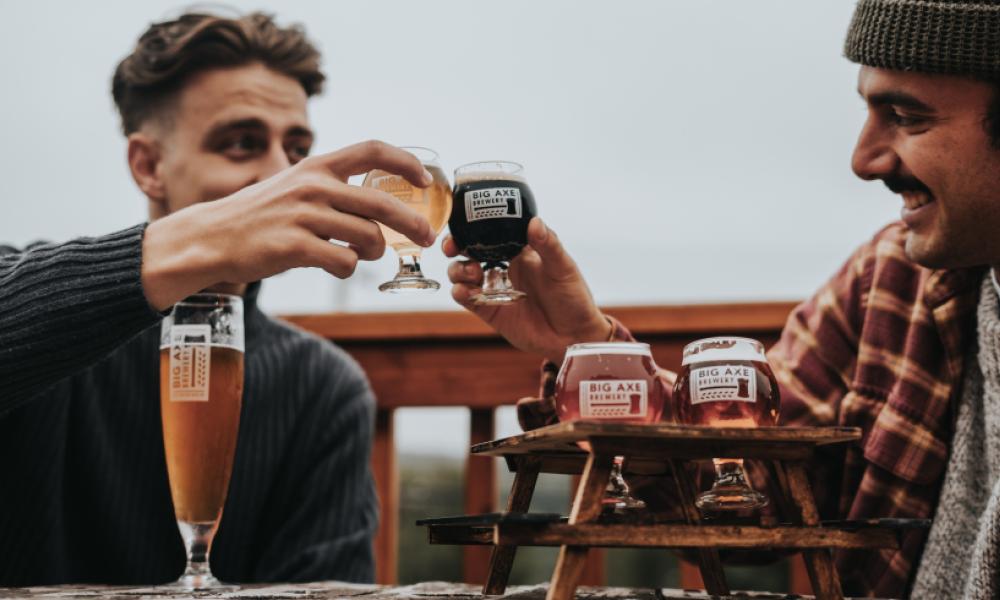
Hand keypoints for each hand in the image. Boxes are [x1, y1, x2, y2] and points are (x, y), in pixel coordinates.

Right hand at [141, 140, 435, 310]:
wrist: (211, 238)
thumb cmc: (261, 216)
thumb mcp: (295, 186)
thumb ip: (333, 190)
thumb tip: (382, 207)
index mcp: (316, 166)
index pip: (371, 150)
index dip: (405, 163)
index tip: (426, 181)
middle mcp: (312, 186)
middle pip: (380, 203)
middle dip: (411, 224)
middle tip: (426, 239)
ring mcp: (302, 216)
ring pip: (367, 237)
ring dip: (372, 252)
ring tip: (359, 254)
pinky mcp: (293, 247)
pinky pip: (345, 262)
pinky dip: (348, 269)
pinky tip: (335, 266)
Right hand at [444, 217, 610, 362]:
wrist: (573, 335)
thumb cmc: (574, 297)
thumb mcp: (563, 268)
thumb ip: (548, 245)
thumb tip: (534, 221)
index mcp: (520, 251)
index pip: (491, 232)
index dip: (474, 226)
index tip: (464, 222)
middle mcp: (504, 267)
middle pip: (469, 251)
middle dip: (455, 246)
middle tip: (452, 247)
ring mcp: (494, 289)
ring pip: (463, 274)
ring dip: (459, 270)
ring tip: (473, 273)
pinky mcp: (490, 311)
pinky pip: (468, 299)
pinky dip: (461, 292)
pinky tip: (466, 292)